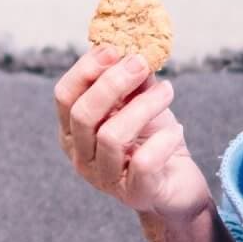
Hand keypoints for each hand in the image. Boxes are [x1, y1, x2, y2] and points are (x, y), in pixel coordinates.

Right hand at [55, 47, 212, 220]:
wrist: (179, 183)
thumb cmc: (153, 140)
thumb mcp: (140, 103)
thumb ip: (132, 79)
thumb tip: (132, 48)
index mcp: (74, 131)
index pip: (64, 96)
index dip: (85, 69)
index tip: (113, 48)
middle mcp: (81, 156)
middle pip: (82, 114)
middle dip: (113, 82)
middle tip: (142, 63)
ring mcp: (104, 178)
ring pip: (111, 136)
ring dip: (144, 106)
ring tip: (167, 91)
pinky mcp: (134, 193)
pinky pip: (144, 162)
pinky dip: (163, 140)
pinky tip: (177, 130)